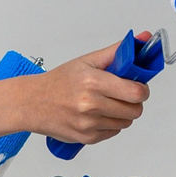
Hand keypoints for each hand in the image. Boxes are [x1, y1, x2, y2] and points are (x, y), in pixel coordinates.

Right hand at [25, 45, 148, 146]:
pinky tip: (97, 115)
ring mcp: (89, 124)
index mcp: (93, 82)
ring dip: (122, 113)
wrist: (32, 103)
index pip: (136, 92)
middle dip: (133, 102)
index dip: (141, 89)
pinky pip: (113, 132)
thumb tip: (143, 38)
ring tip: (107, 104)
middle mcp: (91, 105)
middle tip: (122, 94)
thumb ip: (117, 52)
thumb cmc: (58, 82)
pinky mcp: (87, 138)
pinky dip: (110, 124)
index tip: (136, 86)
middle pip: (135, 110)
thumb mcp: (87, 61)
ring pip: (126, 122)